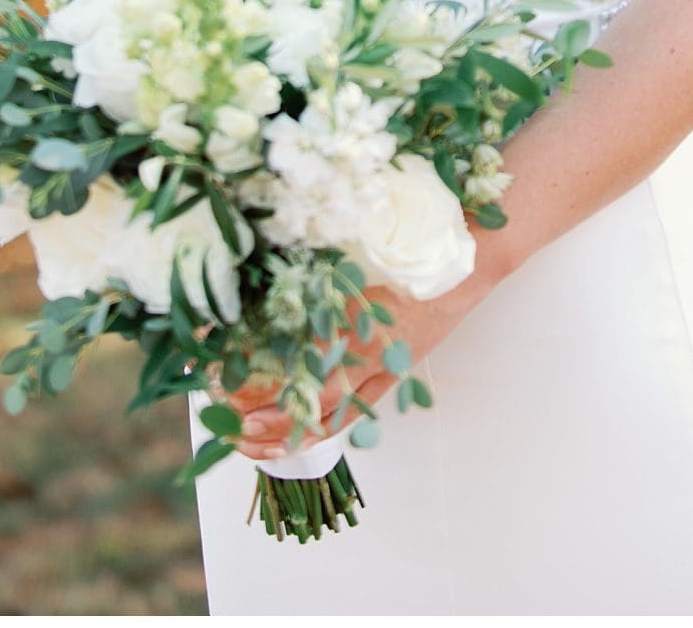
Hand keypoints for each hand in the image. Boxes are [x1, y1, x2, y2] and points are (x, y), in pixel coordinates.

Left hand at [230, 239, 510, 463]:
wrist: (470, 260)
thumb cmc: (416, 249)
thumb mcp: (360, 257)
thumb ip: (321, 278)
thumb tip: (271, 287)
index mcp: (351, 314)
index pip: (293, 353)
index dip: (257, 371)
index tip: (222, 376)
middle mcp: (364, 346)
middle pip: (306, 392)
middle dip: (266, 412)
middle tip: (229, 423)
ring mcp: (383, 363)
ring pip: (329, 410)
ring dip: (290, 430)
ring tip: (254, 444)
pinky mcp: (397, 370)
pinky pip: (358, 408)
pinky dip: (328, 425)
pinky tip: (303, 437)